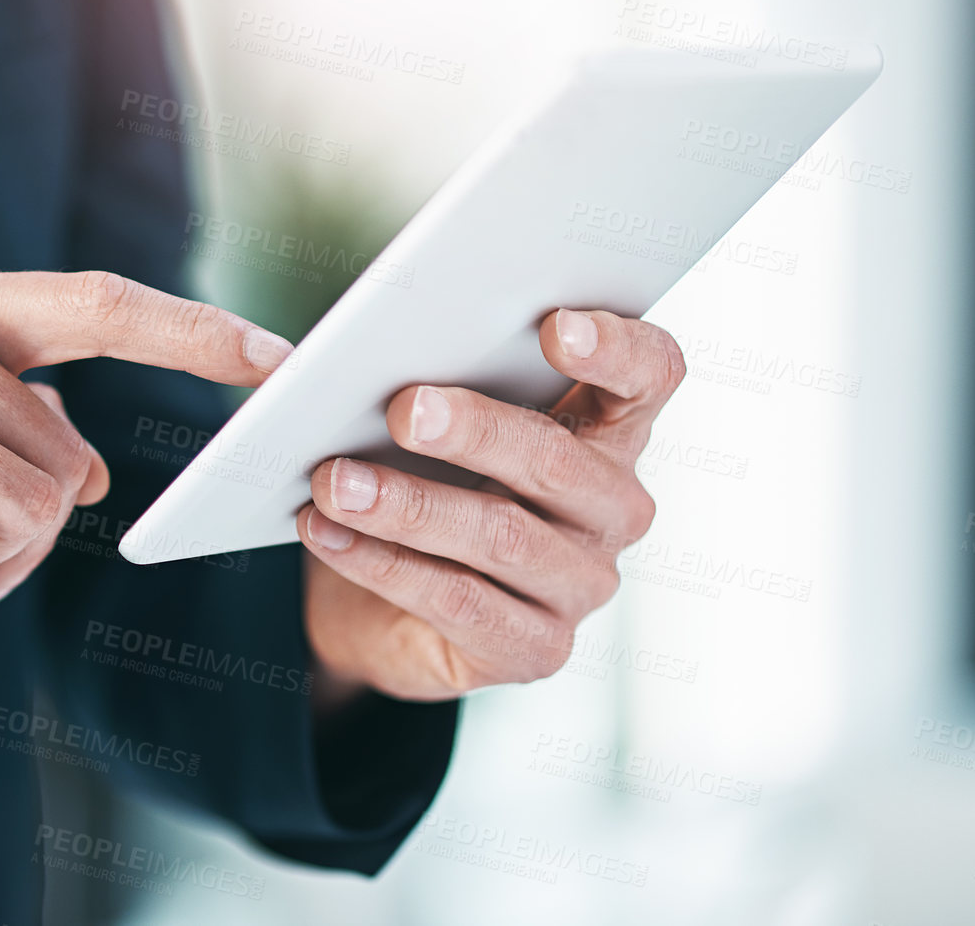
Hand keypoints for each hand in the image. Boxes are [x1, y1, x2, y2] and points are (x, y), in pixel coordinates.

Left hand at [298, 309, 684, 702]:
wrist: (377, 606)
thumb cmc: (414, 480)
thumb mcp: (420, 423)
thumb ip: (408, 377)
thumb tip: (324, 353)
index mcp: (605, 429)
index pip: (650, 376)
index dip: (616, 348)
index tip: (554, 325)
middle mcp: (613, 507)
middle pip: (558, 458)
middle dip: (475, 429)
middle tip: (403, 408)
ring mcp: (581, 584)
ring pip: (501, 534)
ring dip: (408, 504)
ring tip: (334, 479)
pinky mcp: (536, 649)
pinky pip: (458, 600)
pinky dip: (383, 563)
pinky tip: (327, 532)